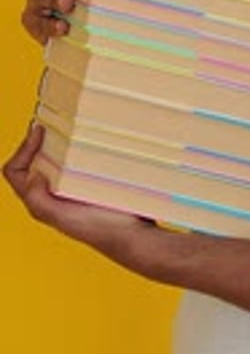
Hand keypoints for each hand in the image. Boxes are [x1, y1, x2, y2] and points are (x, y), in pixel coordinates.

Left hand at [3, 125, 172, 276]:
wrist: (132, 233)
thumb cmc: (98, 228)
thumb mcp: (62, 217)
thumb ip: (38, 200)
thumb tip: (33, 174)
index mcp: (40, 202)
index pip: (14, 170)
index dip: (22, 148)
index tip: (40, 131)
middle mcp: (52, 193)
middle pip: (32, 160)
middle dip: (38, 139)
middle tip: (53, 121)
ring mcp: (71, 186)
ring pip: (54, 156)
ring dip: (58, 140)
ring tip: (67, 125)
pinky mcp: (89, 181)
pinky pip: (76, 158)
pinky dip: (77, 145)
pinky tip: (87, 138)